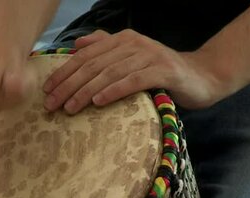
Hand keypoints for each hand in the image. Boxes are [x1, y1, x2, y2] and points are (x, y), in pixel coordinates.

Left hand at [43, 29, 223, 112]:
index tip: (46, 90)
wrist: (203, 77)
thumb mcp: (131, 58)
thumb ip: (106, 48)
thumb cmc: (161, 72)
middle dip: (68, 85)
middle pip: (93, 65)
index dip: (64, 73)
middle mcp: (134, 44)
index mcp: (122, 40)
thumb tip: (78, 44)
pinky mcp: (164, 72)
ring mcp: (149, 56)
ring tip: (70, 107)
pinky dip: (114, 91)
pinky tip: (98, 102)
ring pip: (110, 73)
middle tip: (51, 104)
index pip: (85, 56)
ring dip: (86, 91)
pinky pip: (133, 81)